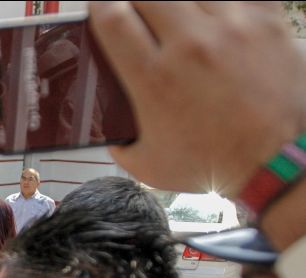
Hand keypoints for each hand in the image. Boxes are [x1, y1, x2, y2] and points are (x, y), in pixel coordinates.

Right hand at [89, 1, 305, 195]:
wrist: (275, 162)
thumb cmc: (212, 163)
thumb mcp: (145, 163)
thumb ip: (117, 140)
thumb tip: (104, 121)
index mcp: (154, 78)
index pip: (113, 18)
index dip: (100, 5)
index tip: (101, 7)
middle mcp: (190, 46)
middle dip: (135, 2)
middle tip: (137, 13)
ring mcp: (231, 28)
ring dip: (175, 2)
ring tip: (176, 18)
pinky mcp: (265, 21)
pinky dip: (219, 2)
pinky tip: (212, 16)